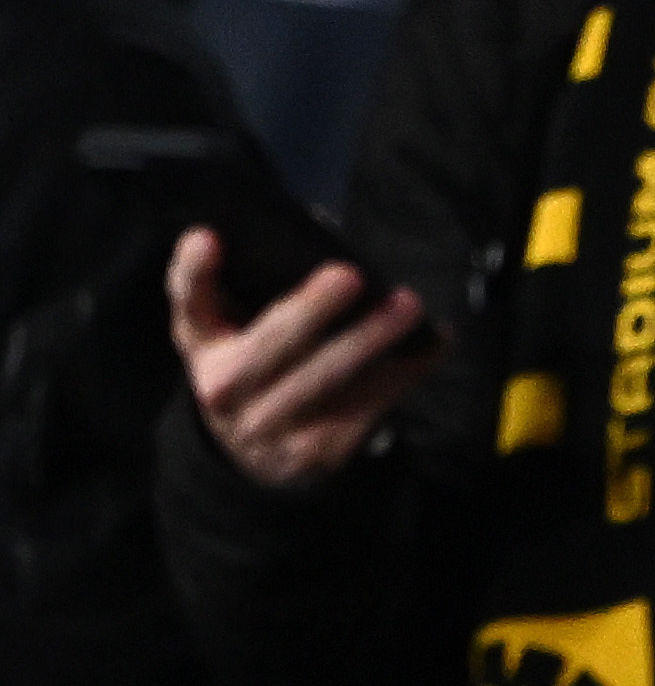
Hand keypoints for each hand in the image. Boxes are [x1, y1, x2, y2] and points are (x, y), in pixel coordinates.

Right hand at [165, 228, 432, 489]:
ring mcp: (269, 425)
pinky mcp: (316, 449)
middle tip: (350, 275)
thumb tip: (321, 228)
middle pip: (271, 345)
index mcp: (203, 346)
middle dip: (313, 310)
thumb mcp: (231, 332)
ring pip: (328, 378)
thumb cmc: (252, 369)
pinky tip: (433, 343)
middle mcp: (225, 388)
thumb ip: (253, 286)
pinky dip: (406, 370)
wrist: (254, 457)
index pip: (190, 303)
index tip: (207, 237)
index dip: (195, 271)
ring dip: (374, 339)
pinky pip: (368, 404)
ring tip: (408, 305)